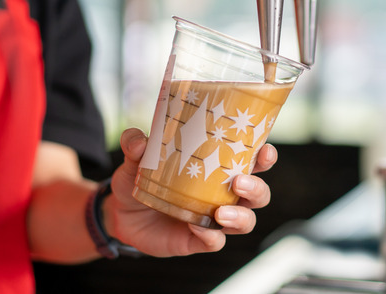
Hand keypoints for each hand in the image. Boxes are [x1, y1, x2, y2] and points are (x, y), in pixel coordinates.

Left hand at [106, 128, 276, 256]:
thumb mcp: (135, 158)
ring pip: (246, 221)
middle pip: (258, 194)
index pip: (252, 162)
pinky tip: (197, 228)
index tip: (264, 151)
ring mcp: (214, 219)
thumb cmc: (139, 178)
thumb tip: (139, 141)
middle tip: (239, 182)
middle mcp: (223, 194)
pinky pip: (215, 242)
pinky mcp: (199, 240)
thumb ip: (135, 145)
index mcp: (218, 168)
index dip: (264, 157)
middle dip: (256, 188)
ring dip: (240, 217)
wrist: (120, 212)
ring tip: (221, 212)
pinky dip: (211, 236)